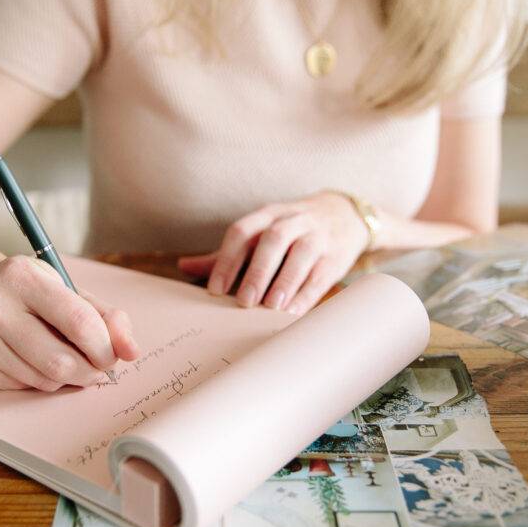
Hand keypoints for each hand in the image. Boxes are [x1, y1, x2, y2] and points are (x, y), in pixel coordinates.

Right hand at [0, 255, 139, 390]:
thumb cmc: (28, 292)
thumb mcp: (66, 289)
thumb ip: (105, 316)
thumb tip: (131, 351)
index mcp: (21, 276)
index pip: (79, 322)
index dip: (105, 347)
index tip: (112, 356)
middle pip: (60, 361)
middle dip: (89, 371)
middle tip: (95, 367)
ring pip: (43, 380)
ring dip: (64, 378)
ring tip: (60, 357)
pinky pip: (22, 388)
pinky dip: (38, 381)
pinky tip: (31, 360)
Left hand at [177, 192, 369, 314]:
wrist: (344, 214)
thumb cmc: (291, 229)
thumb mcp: (260, 232)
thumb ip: (226, 252)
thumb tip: (184, 266)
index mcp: (268, 214)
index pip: (242, 231)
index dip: (227, 259)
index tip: (215, 289)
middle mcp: (293, 220)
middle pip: (273, 240)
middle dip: (257, 271)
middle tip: (244, 302)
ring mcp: (317, 235)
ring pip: (301, 254)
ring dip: (284, 282)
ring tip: (270, 308)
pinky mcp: (336, 255)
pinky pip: (321, 274)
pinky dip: (307, 294)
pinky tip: (293, 312)